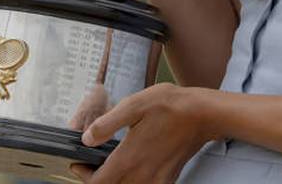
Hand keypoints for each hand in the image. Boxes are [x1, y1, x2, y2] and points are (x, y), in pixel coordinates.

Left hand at [70, 83, 215, 183]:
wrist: (204, 115)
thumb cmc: (172, 106)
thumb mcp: (134, 105)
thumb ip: (107, 124)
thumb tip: (87, 138)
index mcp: (129, 158)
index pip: (97, 183)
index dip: (82, 175)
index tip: (78, 163)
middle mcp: (141, 175)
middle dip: (96, 179)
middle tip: (91, 164)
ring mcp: (156, 180)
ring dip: (114, 181)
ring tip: (109, 165)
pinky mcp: (167, 179)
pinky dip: (132, 182)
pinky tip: (132, 167)